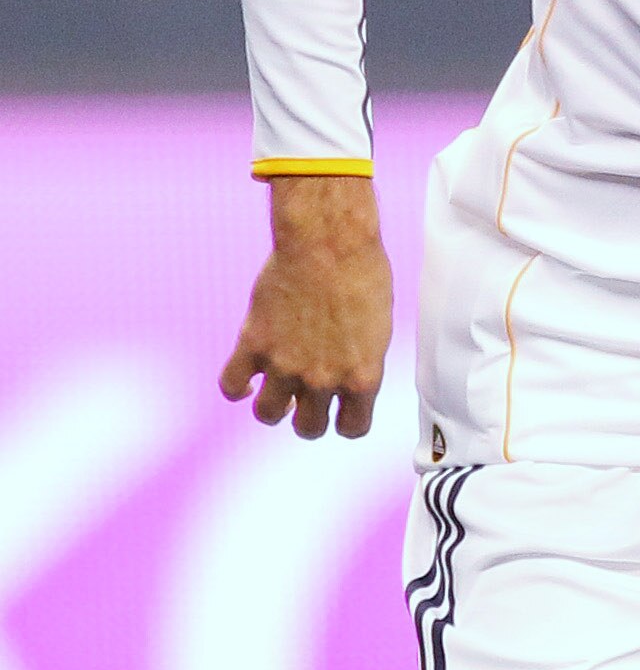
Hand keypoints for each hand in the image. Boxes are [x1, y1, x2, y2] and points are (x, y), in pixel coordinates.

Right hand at [220, 176, 393, 437]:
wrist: (328, 240)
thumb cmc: (363, 273)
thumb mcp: (378, 328)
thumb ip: (361, 361)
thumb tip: (349, 376)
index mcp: (363, 378)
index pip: (352, 428)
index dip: (344, 420)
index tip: (339, 409)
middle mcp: (323, 380)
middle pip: (309, 429)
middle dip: (308, 417)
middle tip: (304, 399)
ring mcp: (285, 365)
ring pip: (267, 415)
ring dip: (272, 408)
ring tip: (275, 391)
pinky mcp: (253, 344)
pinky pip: (231, 385)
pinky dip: (236, 388)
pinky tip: (246, 379)